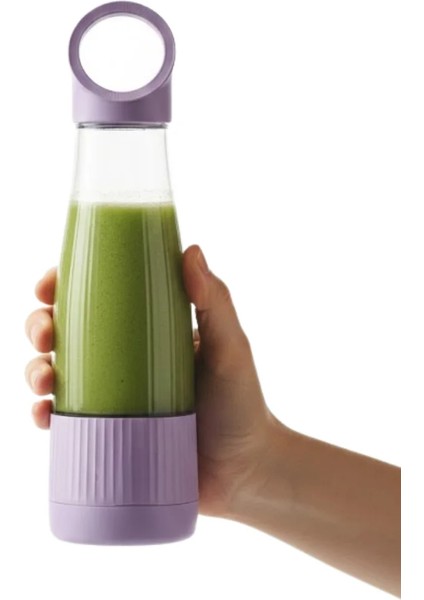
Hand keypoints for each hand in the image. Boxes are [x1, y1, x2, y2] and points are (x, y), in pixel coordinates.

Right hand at [25, 246, 275, 516]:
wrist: (244, 473)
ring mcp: (113, 400)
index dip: (65, 288)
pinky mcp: (107, 437)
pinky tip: (44, 415)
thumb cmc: (241, 404)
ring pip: (57, 375)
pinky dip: (45, 416)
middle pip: (67, 334)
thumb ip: (215, 302)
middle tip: (44, 333)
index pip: (100, 300)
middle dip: (40, 326)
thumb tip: (190, 250)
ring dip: (35, 369)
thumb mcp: (230, 348)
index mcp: (148, 332)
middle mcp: (125, 362)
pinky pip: (65, 423)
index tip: (48, 286)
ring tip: (44, 379)